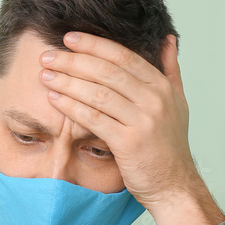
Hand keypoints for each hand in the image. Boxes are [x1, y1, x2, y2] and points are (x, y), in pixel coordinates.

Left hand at [37, 31, 199, 212]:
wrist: (174, 186)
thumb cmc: (169, 147)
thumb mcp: (178, 103)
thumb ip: (170, 70)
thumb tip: (167, 38)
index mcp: (163, 87)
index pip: (124, 57)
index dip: (95, 45)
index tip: (70, 38)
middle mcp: (155, 101)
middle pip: (107, 71)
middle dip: (74, 60)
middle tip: (49, 55)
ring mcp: (143, 122)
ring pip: (98, 93)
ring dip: (68, 82)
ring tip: (46, 75)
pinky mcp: (128, 143)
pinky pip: (94, 119)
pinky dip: (72, 107)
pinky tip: (54, 99)